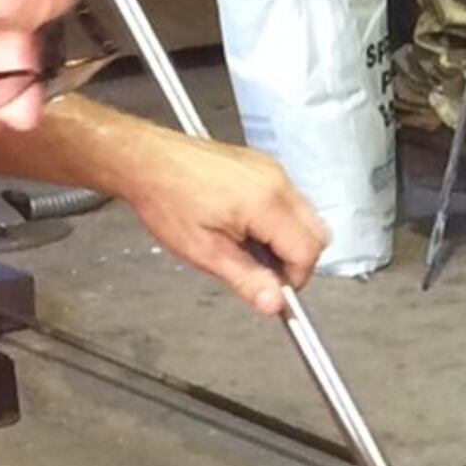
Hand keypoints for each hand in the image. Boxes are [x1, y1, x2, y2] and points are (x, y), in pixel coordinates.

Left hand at [87, 112, 332, 311]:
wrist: (147, 160)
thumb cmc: (167, 200)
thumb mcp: (205, 252)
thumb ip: (247, 279)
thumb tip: (274, 304)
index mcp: (266, 204)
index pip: (308, 251)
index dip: (295, 278)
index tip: (274, 290)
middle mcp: (278, 182)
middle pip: (317, 234)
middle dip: (298, 260)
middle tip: (263, 273)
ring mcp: (274, 170)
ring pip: (307, 217)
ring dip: (288, 240)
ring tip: (248, 248)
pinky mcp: (265, 166)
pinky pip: (291, 200)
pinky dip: (279, 221)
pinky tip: (245, 227)